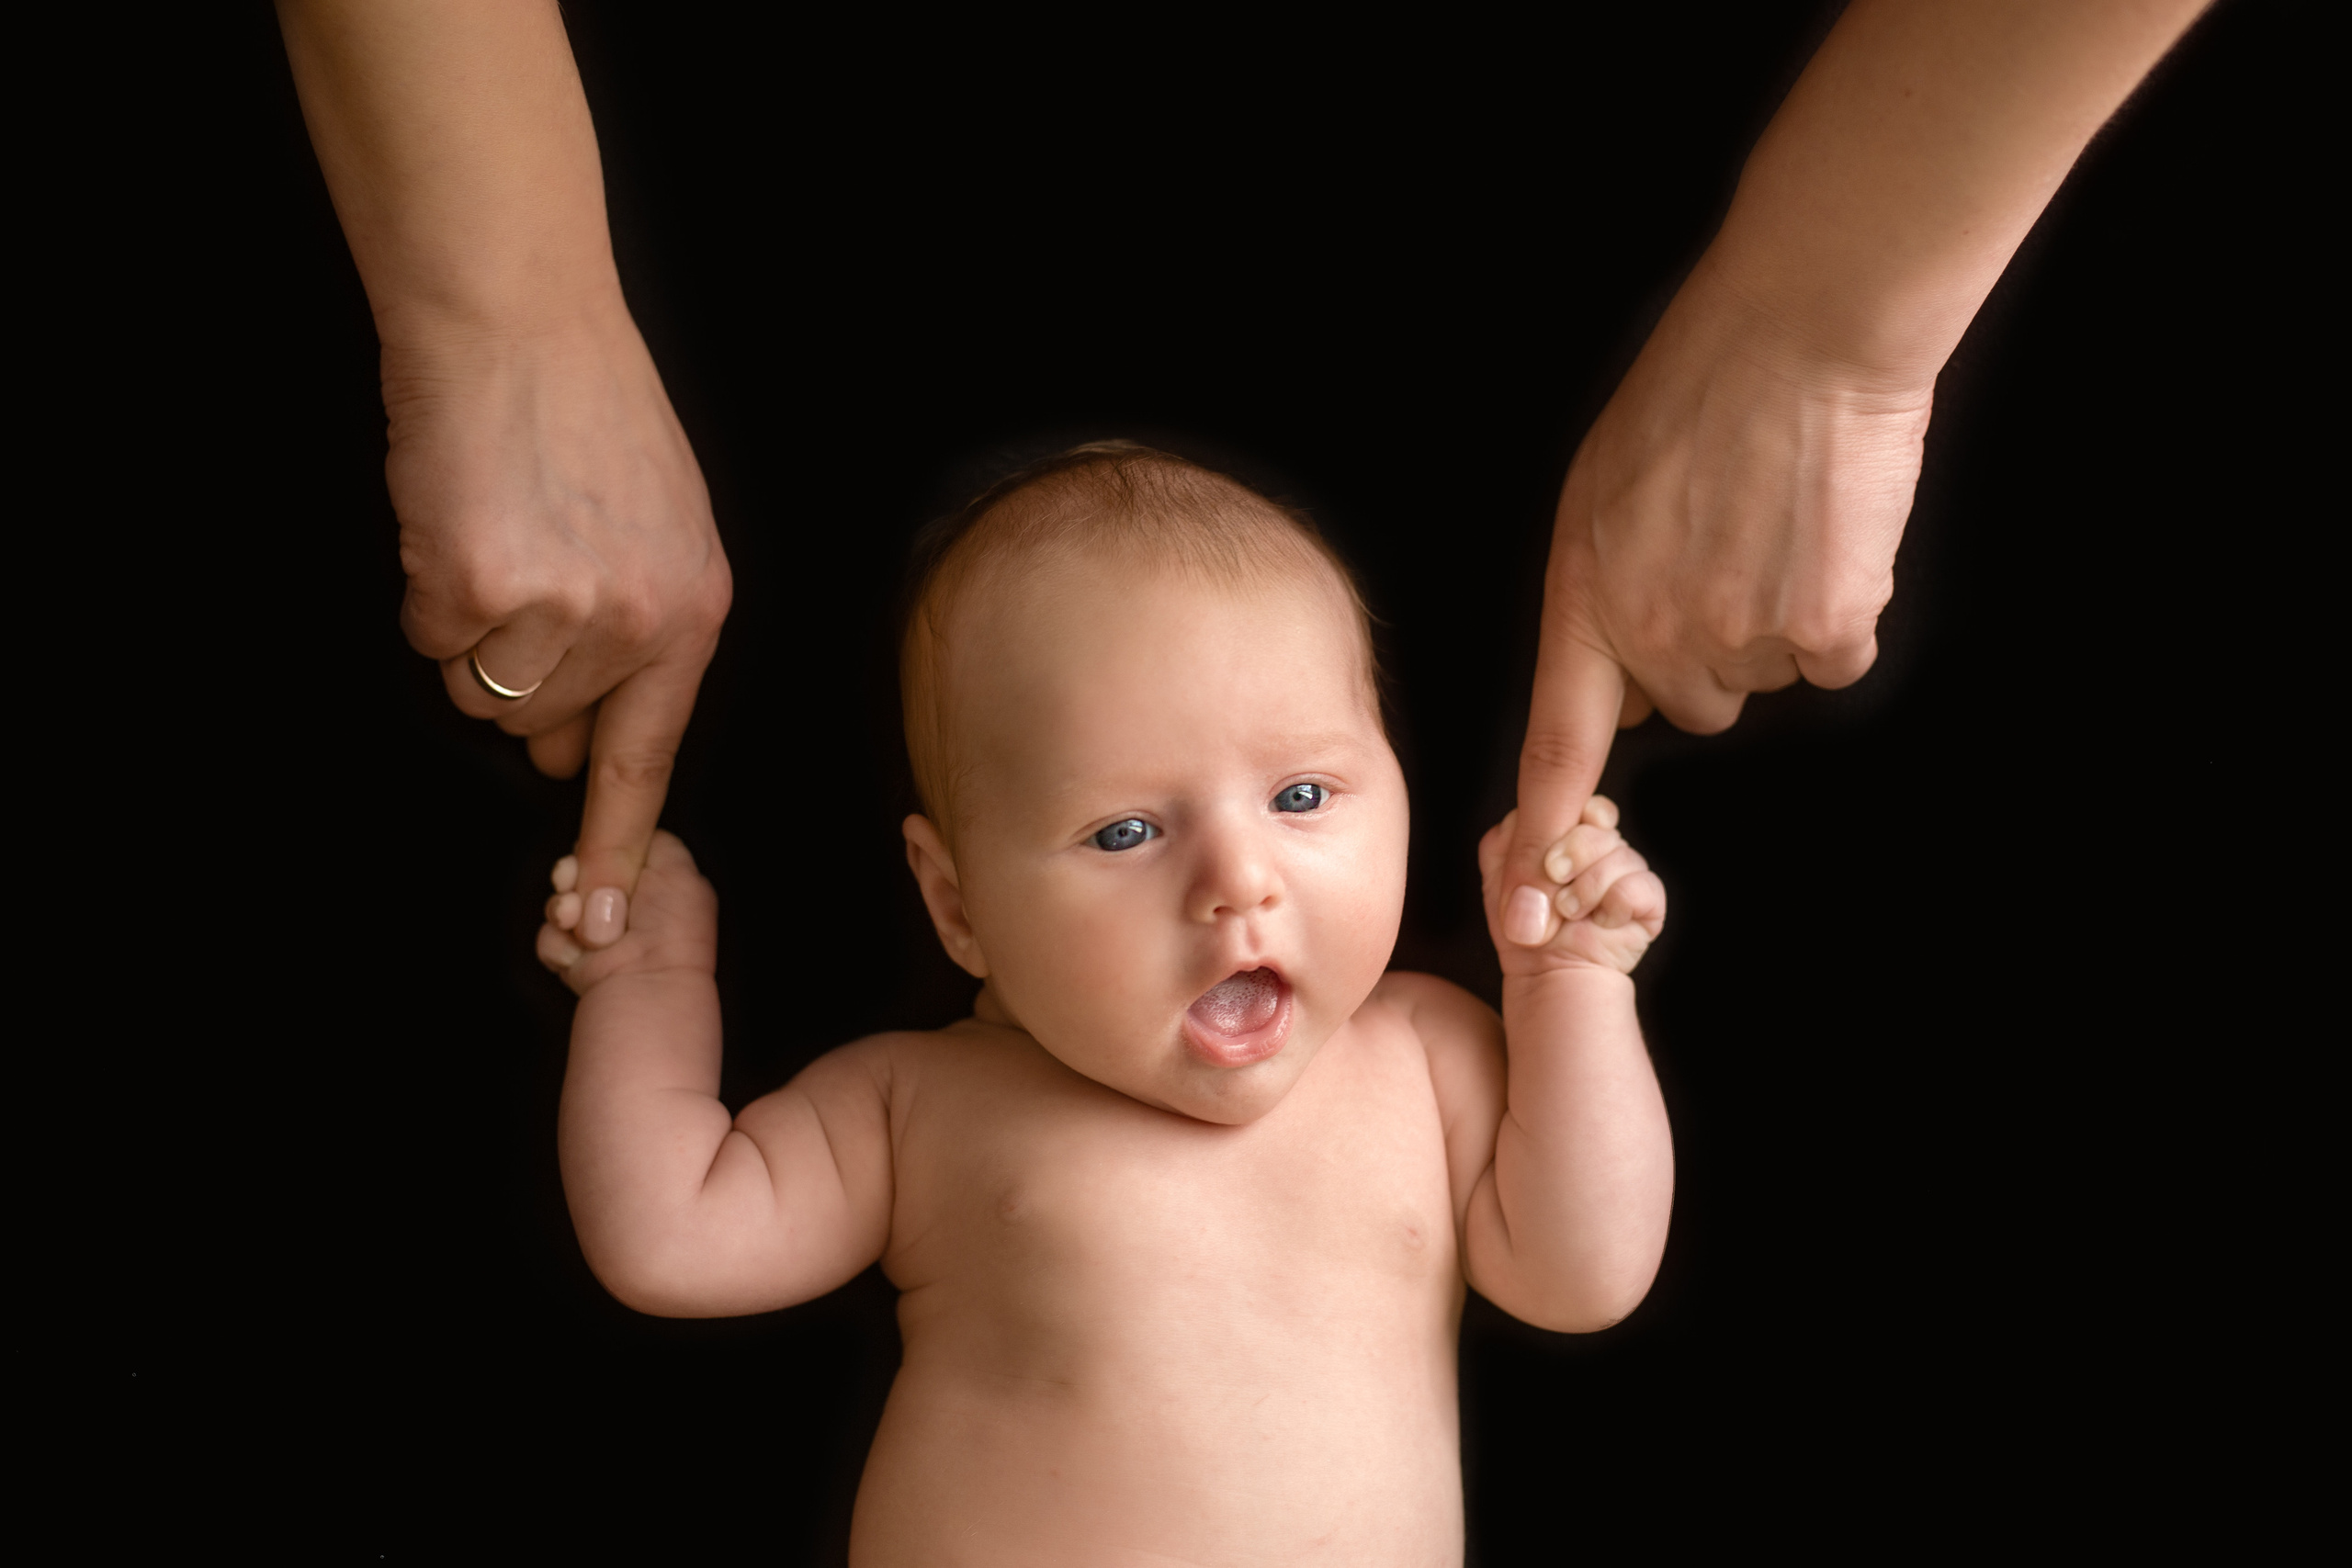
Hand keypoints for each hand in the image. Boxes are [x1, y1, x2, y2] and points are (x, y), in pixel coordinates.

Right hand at [388, 307, 731, 946]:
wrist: (518, 323)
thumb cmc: (586, 416)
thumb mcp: (659, 530)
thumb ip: (634, 644)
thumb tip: (567, 751)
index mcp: (693, 613)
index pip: (650, 758)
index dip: (614, 847)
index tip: (597, 926)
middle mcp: (639, 623)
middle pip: (542, 726)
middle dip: (519, 672)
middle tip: (526, 569)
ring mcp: (559, 608)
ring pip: (478, 690)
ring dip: (467, 628)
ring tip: (497, 533)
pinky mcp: (477, 585)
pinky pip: (427, 635)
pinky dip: (424, 587)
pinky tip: (457, 518)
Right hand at [537, 830, 716, 994]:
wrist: (645, 986)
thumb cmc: (670, 929)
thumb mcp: (673, 864)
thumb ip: (648, 837)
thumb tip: (623, 829)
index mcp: (654, 880)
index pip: (611, 846)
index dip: (598, 847)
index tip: (590, 854)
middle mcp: (626, 905)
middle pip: (578, 871)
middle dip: (571, 877)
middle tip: (572, 887)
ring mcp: (600, 933)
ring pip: (559, 903)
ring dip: (563, 912)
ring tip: (579, 927)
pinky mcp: (578, 959)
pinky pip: (550, 937)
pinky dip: (559, 946)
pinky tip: (578, 956)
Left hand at [1480, 796, 1664, 978]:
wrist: (1545, 972)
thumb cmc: (1524, 925)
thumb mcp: (1501, 875)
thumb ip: (1511, 839)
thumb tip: (1540, 822)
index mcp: (1570, 833)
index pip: (1581, 801)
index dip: (1571, 813)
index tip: (1553, 840)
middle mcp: (1602, 847)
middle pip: (1600, 821)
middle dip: (1572, 850)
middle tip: (1554, 875)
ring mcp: (1627, 872)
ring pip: (1621, 852)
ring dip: (1585, 888)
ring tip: (1567, 913)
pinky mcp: (1648, 901)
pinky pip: (1639, 885)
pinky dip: (1612, 905)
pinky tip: (1599, 922)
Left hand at [1498, 266, 1930, 948]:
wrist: (1800, 329)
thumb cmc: (1698, 391)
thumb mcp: (1605, 490)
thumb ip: (1603, 590)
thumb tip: (1632, 677)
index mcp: (1585, 599)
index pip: (1556, 740)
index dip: (1545, 828)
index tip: (1530, 905)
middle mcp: (1655, 633)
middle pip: (1689, 704)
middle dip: (1706, 647)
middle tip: (1725, 548)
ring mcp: (1742, 633)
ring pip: (1762, 676)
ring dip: (1774, 623)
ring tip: (1775, 526)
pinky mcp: (1825, 622)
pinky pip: (1836, 656)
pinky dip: (1841, 612)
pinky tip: (1828, 537)